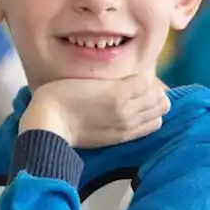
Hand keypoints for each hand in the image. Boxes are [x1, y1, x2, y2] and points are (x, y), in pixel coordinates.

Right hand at [19, 75, 169, 148]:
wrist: (50, 125)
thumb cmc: (61, 96)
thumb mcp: (86, 78)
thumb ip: (111, 76)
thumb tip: (134, 75)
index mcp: (118, 92)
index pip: (149, 79)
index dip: (143, 72)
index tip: (132, 72)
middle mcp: (127, 110)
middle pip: (159, 97)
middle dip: (153, 88)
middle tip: (139, 85)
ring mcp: (126, 126)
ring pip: (159, 113)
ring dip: (154, 104)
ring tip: (140, 99)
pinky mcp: (122, 137)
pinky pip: (150, 127)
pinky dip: (150, 118)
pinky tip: (137, 113)